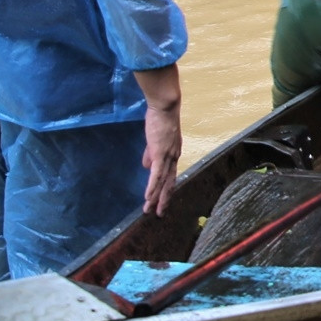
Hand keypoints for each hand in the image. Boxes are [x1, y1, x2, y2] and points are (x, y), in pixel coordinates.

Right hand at [135, 64, 182, 215]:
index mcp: (173, 154)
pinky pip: (156, 175)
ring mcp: (168, 156)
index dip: (166, 189)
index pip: (170, 176)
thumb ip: (151, 154)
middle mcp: (174, 157)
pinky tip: (147, 198)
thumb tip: (146, 167)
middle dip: (164, 199)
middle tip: (160, 214)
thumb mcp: (155, 139)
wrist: (165, 106)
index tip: (162, 201)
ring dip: (156, 198)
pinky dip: (152, 187)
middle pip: (169, 183)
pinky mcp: (160, 153)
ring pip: (162, 182)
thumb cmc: (160, 119)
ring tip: (150, 210)